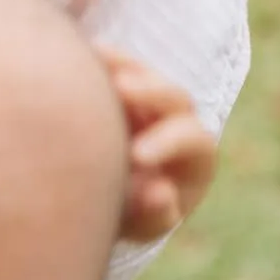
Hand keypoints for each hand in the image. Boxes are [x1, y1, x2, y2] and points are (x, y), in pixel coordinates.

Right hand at [99, 48, 217, 242]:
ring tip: (98, 56)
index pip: (194, 141)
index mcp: (195, 159)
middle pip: (175, 99)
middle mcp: (178, 123)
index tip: (136, 155)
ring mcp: (148, 102)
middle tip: (121, 89)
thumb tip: (160, 190)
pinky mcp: (121, 87)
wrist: (98, 210)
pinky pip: (116, 64)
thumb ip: (153, 215)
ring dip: (123, 64)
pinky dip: (102, 59)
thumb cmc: (128, 222)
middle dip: (151, 93)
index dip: (169, 143)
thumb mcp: (140, 225)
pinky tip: (84, 53)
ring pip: (144, 74)